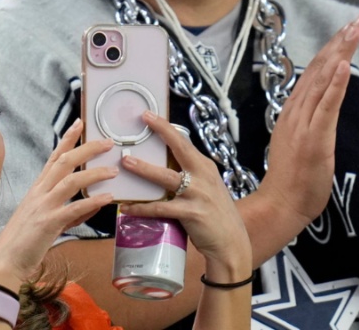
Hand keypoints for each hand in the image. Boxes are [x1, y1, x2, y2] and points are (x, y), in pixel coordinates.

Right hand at [0, 120, 115, 288]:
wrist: (4, 263)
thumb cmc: (23, 243)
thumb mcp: (49, 222)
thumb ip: (72, 212)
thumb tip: (95, 203)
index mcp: (37, 190)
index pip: (54, 157)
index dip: (67, 140)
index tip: (79, 123)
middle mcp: (39, 193)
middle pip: (64, 162)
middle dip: (86, 148)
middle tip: (107, 142)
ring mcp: (43, 207)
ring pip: (71, 181)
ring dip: (94, 173)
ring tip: (113, 171)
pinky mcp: (48, 223)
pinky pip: (73, 209)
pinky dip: (92, 202)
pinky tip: (107, 198)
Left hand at [119, 113, 250, 277]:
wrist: (231, 243)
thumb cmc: (216, 215)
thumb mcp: (207, 189)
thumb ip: (190, 177)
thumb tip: (162, 168)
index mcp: (206, 167)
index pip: (185, 142)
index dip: (167, 128)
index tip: (150, 116)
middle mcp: (204, 176)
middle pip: (180, 149)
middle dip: (161, 133)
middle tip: (142, 120)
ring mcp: (198, 194)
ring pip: (166, 178)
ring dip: (144, 169)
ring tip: (126, 162)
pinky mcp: (191, 213)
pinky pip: (161, 208)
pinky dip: (142, 208)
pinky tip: (127, 208)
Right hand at [257, 15, 358, 225]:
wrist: (281, 205)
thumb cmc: (293, 180)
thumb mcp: (301, 141)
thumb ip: (309, 120)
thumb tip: (318, 105)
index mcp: (294, 111)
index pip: (315, 72)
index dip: (333, 48)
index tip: (349, 30)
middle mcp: (296, 110)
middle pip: (320, 67)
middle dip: (340, 41)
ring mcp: (303, 123)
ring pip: (323, 79)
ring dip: (341, 52)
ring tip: (355, 30)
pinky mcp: (314, 138)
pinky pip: (326, 106)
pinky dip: (335, 84)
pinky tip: (345, 65)